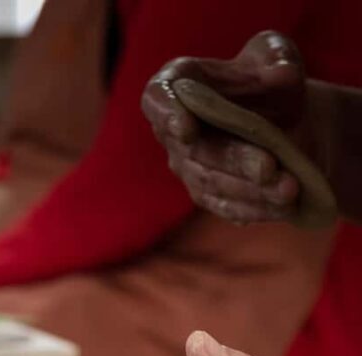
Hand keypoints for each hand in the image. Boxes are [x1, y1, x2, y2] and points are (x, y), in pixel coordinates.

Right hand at [142, 31, 313, 223]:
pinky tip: (284, 205)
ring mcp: (188, 168)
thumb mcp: (276, 55)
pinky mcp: (208, 195)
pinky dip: (255, 207)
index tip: (187, 128)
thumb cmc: (268, 81)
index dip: (168, 114)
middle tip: (269, 167)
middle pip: (194, 151)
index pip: (158, 99)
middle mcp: (174, 132)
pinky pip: (225, 206)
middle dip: (233, 161)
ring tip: (289, 189)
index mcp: (178, 86)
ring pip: (211, 184)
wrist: (286, 121)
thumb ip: (277, 56)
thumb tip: (281, 74)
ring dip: (250, 190)